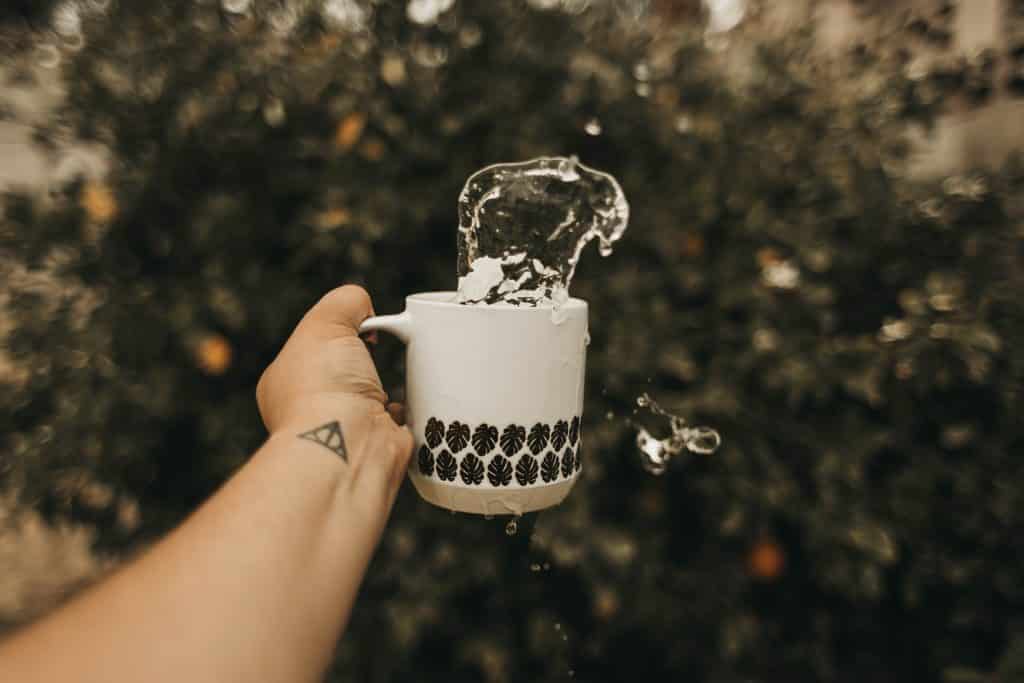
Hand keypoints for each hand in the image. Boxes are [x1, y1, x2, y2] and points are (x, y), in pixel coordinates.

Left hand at [256, 285, 412, 497]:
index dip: (338, 333)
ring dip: (390, 384)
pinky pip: (402, 420)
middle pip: (345, 373)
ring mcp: (347, 432)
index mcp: (287, 384)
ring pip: (373, 398)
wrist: (349, 445)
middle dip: (365, 360)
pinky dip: (412, 408)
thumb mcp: (326, 321)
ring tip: (402, 370)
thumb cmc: (325, 389)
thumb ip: (345, 301)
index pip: (313, 349)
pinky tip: (414, 397)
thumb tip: (366, 310)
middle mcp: (312, 412)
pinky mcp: (381, 445)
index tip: (360, 330)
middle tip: (379, 351)